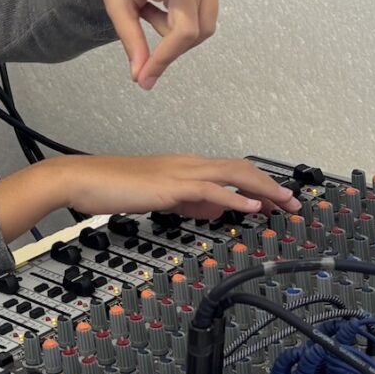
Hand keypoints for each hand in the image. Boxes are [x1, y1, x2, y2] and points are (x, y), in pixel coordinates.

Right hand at [0, 155, 296, 242]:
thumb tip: (214, 210)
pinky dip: (235, 197)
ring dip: (264, 189)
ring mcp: (179, 172)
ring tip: (285, 202)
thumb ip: (187, 203)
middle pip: (241, 169)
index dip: (260, 183)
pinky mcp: (169, 185)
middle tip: (295, 202)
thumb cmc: (110, 187)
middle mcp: (187, 163)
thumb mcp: (158, 198)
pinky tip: (252, 206)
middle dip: (272, 185)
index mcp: (184, 166)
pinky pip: (210, 190)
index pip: (232, 171)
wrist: (80, 178)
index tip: (279, 198)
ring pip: (233, 175)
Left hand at [84, 0, 219, 88]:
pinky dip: (181, 29)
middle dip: (165, 51)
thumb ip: (130, 39)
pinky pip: (202, 24)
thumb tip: (142, 77)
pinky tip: (163, 10)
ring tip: (149, 12)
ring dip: (173, 37)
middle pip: (187, 30)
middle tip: (139, 44)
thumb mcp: (115, 3)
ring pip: (199, 32)